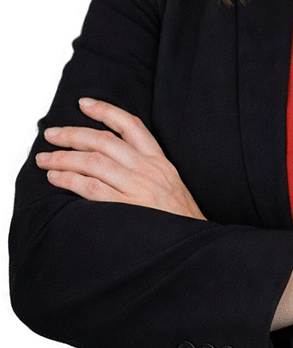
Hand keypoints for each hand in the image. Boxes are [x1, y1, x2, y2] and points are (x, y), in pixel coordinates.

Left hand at [36, 98, 205, 219]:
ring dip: (63, 158)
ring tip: (44, 159)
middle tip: (50, 134)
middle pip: (104, 141)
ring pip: (93, 162)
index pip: (131, 125)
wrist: (194, 245)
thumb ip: (146, 169)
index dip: (105, 110)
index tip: (83, 103)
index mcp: (160, 161)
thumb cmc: (179, 218)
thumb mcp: (170, 184)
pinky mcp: (127, 208)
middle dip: (72, 135)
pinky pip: (91, 188)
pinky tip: (54, 178)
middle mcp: (148, 170)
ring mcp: (138, 188)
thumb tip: (110, 159)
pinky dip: (69, 180)